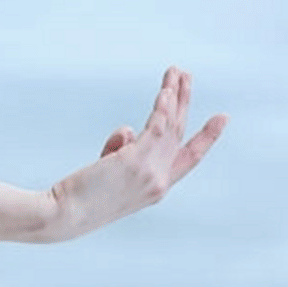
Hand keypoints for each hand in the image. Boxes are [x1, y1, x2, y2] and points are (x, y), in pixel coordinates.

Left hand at [42, 67, 227, 241]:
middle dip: (185, 101)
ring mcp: (150, 173)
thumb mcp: (108, 173)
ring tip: (176, 71)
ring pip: (170, 126)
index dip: (206, 137)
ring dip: (174, 95)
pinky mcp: (137, 162)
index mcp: (156, 188)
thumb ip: (122, 150)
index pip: (188, 158)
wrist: (65, 216)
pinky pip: (156, 128)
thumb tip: (129, 130)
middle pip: (179, 133)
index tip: (222, 117)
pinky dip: (162, 108)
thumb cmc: (80, 197)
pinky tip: (165, 91)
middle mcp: (159, 182)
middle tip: (187, 76)